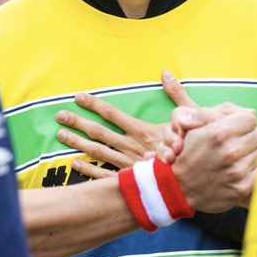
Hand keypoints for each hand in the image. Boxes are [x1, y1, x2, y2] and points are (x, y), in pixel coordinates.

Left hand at [56, 71, 197, 178]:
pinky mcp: (130, 181)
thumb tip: (167, 73)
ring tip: (61, 135)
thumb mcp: (191, 118)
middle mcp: (131, 147)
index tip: (78, 97)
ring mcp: (128, 165)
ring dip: (77, 143)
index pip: (112, 114)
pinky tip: (74, 164)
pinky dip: (88, 170)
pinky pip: (104, 176)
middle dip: (78, 123)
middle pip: (98, 132)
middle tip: (59, 116)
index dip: (94, 104)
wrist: (197, 182)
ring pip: (97, 153)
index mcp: (142, 131)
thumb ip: (177, 95)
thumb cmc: (195, 149)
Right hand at [163, 105, 256, 212]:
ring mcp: (238, 171)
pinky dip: (253, 169)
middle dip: (247, 137)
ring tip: (234, 158)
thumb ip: (217, 113)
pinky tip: (240, 170)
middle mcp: (230, 151)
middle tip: (235, 143)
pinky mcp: (243, 187)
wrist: (177, 189)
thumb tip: (251, 112)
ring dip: (249, 153)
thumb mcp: (192, 127)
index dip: (242, 122)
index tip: (236, 129)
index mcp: (219, 133)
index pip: (250, 119)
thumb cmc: (185, 154)